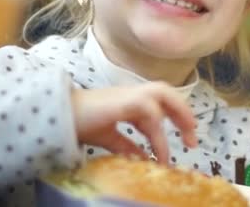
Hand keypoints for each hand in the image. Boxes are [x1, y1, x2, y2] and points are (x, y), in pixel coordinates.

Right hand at [71, 82, 197, 163]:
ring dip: (178, 115)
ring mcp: (127, 94)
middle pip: (165, 91)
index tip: (187, 138)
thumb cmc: (79, 123)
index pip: (159, 102)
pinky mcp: (123, 101)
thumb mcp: (109, 138)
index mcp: (128, 99)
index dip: (175, 117)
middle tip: (193, 136)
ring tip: (185, 140)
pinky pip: (150, 113)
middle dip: (183, 111)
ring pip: (162, 94)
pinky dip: (158, 134)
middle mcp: (130, 93)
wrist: (57, 117)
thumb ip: (128, 145)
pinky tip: (160, 153)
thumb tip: (145, 158)